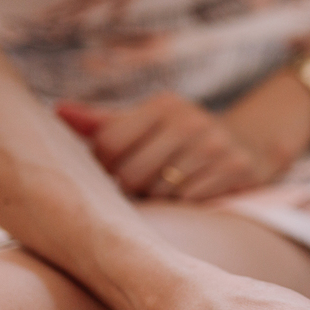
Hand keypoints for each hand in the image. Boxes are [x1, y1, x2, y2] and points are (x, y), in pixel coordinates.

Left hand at [56, 89, 301, 200]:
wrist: (252, 145)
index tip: (120, 169)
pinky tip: (195, 194)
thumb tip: (57, 111)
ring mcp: (216, 144)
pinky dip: (188, 205)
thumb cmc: (184, 139)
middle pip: (131, 175)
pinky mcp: (238, 168)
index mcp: (165, 104)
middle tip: (149, 183)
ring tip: (173, 187)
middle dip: (135, 187)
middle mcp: (191, 120)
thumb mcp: (149, 124)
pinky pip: (191, 202)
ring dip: (162, 199)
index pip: (107, 145)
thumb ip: (104, 123)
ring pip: (161, 193)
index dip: (106, 167)